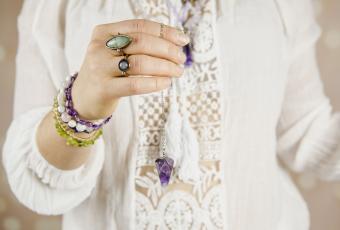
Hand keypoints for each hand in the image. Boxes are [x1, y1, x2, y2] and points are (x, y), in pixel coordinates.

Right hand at [72, 19, 189, 119]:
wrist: (82, 99)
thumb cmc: (106, 73)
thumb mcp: (115, 52)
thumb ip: (137, 45)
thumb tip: (174, 42)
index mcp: (104, 32)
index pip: (140, 26)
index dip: (165, 32)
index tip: (183, 40)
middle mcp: (99, 47)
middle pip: (142, 42)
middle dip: (168, 50)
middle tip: (181, 59)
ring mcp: (100, 68)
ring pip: (141, 63)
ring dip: (165, 67)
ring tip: (177, 71)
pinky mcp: (104, 89)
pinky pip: (135, 84)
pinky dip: (155, 83)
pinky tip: (166, 83)